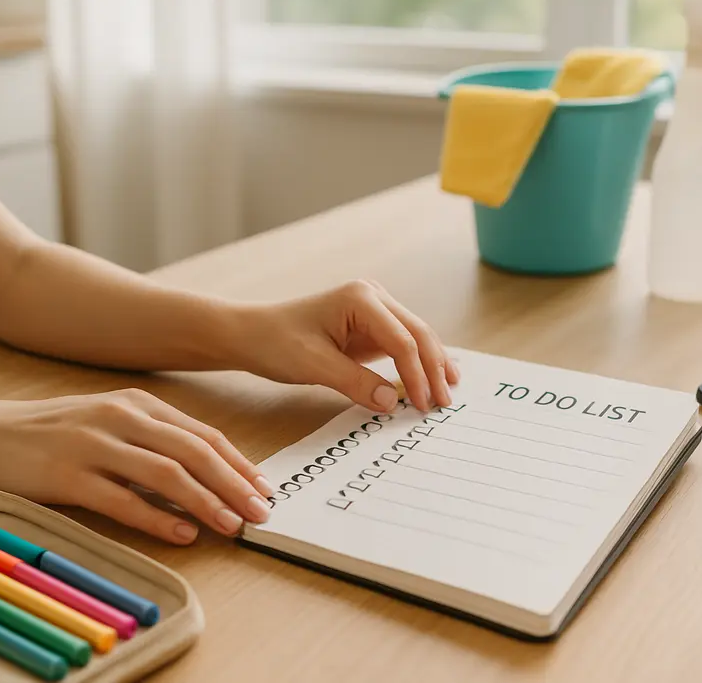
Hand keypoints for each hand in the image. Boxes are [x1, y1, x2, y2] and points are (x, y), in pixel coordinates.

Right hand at [0, 388, 272, 543]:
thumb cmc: (57, 431)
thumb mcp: (112, 420)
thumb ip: (156, 440)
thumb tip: (208, 474)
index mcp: (139, 403)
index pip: (203, 435)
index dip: (238, 463)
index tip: (264, 487)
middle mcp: (122, 418)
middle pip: (194, 452)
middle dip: (234, 484)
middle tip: (261, 511)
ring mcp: (94, 444)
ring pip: (166, 474)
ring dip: (206, 502)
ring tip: (232, 525)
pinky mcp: (69, 475)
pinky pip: (123, 500)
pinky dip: (158, 519)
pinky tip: (184, 534)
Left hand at [231, 280, 459, 412]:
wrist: (251, 334)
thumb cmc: (276, 343)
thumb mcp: (314, 366)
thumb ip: (356, 383)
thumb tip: (392, 403)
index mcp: (361, 298)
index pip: (402, 340)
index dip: (416, 374)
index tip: (423, 405)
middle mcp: (373, 296)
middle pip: (418, 333)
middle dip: (433, 368)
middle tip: (445, 403)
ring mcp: (374, 309)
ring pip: (415, 337)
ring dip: (432, 364)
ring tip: (449, 391)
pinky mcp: (371, 326)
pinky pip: (402, 344)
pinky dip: (417, 363)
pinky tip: (434, 378)